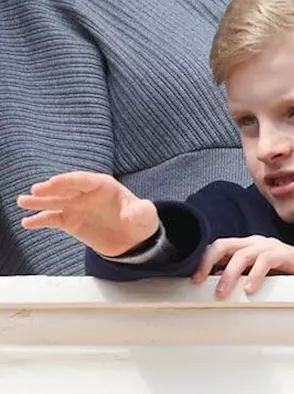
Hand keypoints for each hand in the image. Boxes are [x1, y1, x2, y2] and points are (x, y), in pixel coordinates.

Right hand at [17, 172, 159, 257]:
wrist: (134, 239)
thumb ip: (140, 212)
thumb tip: (134, 212)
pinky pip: (53, 219)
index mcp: (104, 186)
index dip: (69, 180)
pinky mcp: (70, 222)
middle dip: (51, 189)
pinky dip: (40, 220)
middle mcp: (87, 194)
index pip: (84, 180)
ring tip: (22, 201)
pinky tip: (27, 222)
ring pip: (55, 202)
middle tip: (35, 190)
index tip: (54, 182)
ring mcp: (77, 207)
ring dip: (39, 202)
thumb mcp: (145, 215)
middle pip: (66, 189)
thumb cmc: (140, 221)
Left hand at [193, 235, 293, 297]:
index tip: (193, 281)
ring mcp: (270, 246)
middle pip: (224, 244)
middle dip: (208, 262)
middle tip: (200, 282)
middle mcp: (255, 243)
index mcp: (246, 247)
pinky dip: (255, 274)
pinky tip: (250, 289)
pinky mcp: (285, 253)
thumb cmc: (286, 274)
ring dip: (229, 274)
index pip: (218, 247)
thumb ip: (239, 278)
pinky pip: (266, 260)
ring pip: (242, 253)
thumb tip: (213, 290)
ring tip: (223, 293)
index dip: (203, 261)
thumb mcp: (256, 276)